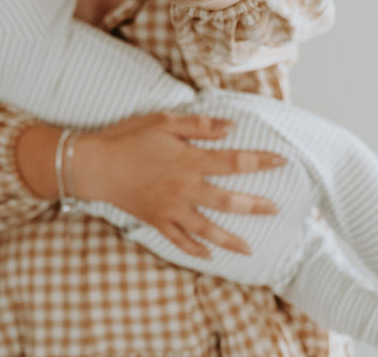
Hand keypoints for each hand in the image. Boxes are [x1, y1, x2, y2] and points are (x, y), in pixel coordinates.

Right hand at [74, 112, 284, 257]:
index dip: (260, 162)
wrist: (95, 166)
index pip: (234, 163)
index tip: (282, 161)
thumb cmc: (128, 138)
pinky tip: (208, 256)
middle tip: (276, 209)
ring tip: (250, 248)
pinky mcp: (157, 221)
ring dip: (231, 240)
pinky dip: (196, 250)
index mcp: (190, 161)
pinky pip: (180, 241)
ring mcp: (171, 209)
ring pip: (208, 230)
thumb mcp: (163, 121)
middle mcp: (185, 189)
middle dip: (255, 206)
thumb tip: (230, 128)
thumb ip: (198, 126)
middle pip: (229, 202)